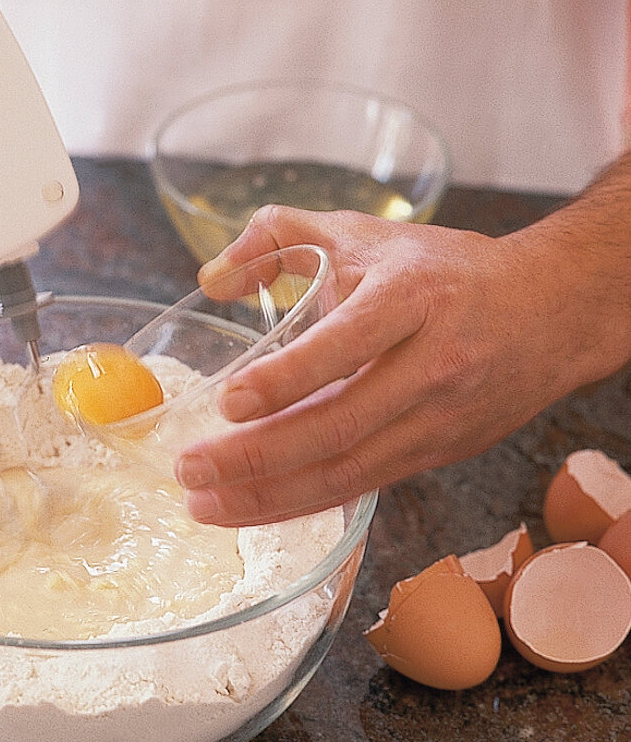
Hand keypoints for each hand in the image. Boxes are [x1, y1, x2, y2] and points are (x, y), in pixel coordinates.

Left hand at [175, 188, 630, 526]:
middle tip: (189, 468)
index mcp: (412, 297)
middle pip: (340, 426)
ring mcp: (437, 419)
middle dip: (257, 457)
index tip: (228, 400)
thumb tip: (210, 279)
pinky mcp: (436, 454)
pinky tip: (251, 508)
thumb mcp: (362, 233)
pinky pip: (360, 487)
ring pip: (348, 471)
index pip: (348, 344)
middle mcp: (431, 365)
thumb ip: (278, 236)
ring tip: (203, 504)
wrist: (551, 312)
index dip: (288, 377)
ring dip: (268, 496)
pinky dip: (301, 503)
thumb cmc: (443, 270)